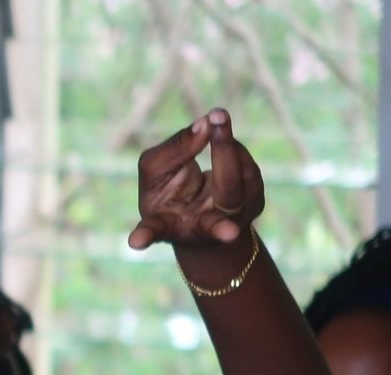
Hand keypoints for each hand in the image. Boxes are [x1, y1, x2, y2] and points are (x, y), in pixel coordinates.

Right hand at [128, 108, 265, 250]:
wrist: (196, 217)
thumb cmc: (167, 193)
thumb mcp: (155, 171)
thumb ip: (174, 148)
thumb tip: (206, 124)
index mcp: (167, 227)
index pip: (155, 230)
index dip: (145, 235)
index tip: (136, 241)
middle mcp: (200, 232)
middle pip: (224, 194)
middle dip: (223, 154)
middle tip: (215, 117)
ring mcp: (234, 223)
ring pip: (240, 176)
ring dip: (226, 144)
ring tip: (214, 127)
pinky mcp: (255, 207)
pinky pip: (249, 168)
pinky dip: (235, 149)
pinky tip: (224, 147)